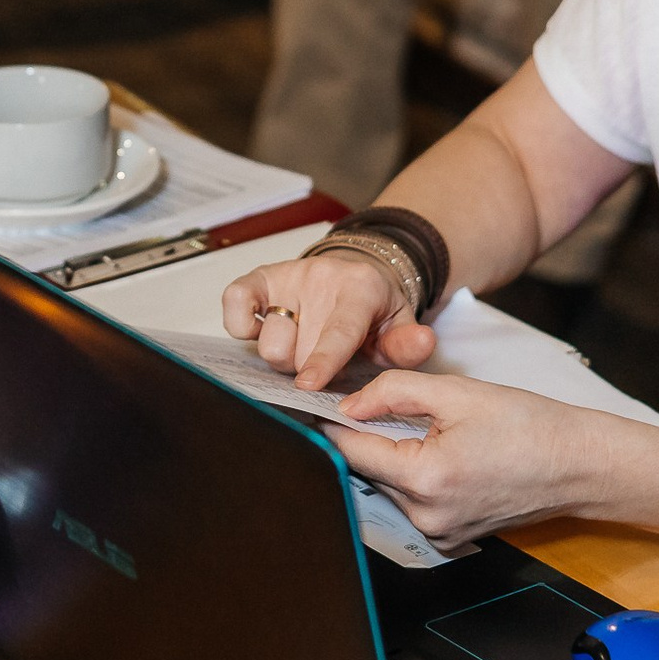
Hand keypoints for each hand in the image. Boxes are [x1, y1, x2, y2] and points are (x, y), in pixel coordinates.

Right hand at [223, 250, 435, 390]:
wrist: (352, 274)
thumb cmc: (373, 310)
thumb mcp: (400, 327)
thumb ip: (407, 345)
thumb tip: (423, 343)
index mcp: (361, 288)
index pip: (338, 330)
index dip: (323, 361)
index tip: (308, 385)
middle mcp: (321, 277)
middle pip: (300, 350)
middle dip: (308, 370)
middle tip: (323, 365)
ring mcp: (288, 277)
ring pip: (267, 340)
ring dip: (282, 356)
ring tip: (299, 347)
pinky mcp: (259, 278)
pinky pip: (235, 303)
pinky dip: (242, 326)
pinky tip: (263, 331)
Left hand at [319, 370, 612, 546]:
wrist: (580, 465)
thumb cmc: (529, 426)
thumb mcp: (456, 392)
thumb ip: (393, 393)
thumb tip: (348, 404)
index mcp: (424, 479)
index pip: (351, 451)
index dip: (333, 422)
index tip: (319, 403)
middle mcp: (425, 516)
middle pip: (368, 470)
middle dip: (367, 437)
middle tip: (376, 405)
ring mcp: (438, 533)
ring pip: (388, 487)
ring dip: (391, 458)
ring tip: (421, 428)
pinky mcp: (450, 537)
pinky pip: (412, 502)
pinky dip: (413, 476)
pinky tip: (438, 452)